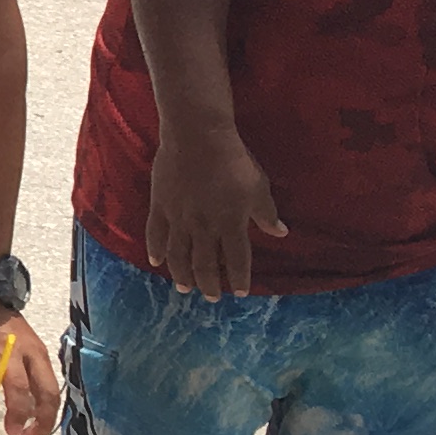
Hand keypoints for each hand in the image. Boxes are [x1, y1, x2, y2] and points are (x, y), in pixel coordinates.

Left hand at [0, 297, 59, 434]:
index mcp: (5, 354)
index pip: (19, 390)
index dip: (18, 415)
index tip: (13, 433)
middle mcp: (29, 352)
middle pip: (48, 393)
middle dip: (43, 421)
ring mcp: (38, 350)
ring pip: (53, 387)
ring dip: (48, 412)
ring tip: (34, 431)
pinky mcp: (39, 348)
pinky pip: (49, 378)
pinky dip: (46, 397)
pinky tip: (35, 411)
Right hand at [141, 119, 284, 297]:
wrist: (197, 137)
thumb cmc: (233, 160)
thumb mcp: (258, 186)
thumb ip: (266, 213)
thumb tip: (280, 232)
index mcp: (231, 224)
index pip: (237, 260)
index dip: (239, 278)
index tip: (240, 292)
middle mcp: (204, 228)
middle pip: (206, 264)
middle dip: (209, 284)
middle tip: (211, 297)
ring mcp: (179, 218)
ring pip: (179, 255)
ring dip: (182, 274)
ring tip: (184, 288)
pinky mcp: (160, 206)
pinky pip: (155, 233)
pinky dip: (155, 249)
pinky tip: (156, 260)